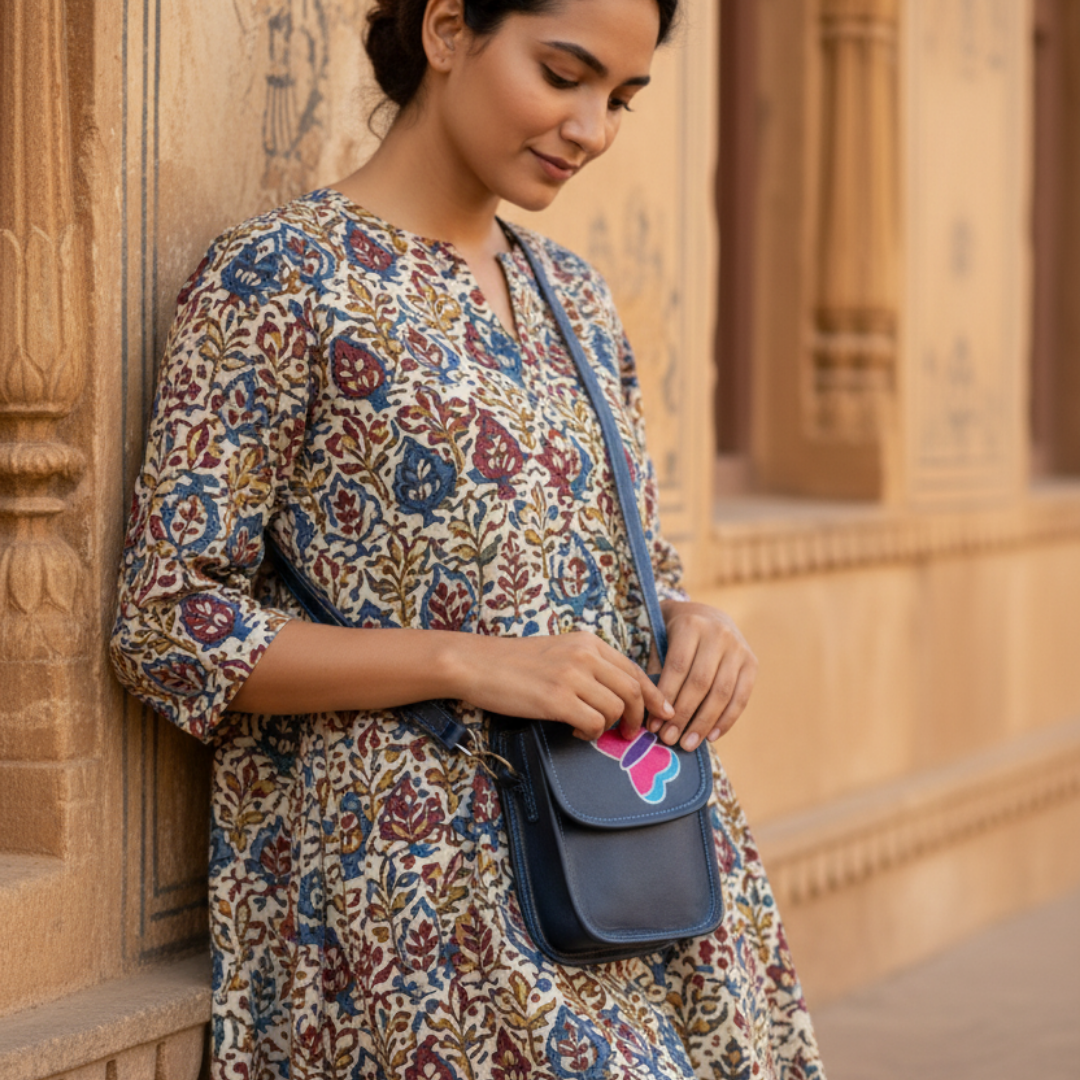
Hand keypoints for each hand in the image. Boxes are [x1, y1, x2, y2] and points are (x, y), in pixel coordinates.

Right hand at [452, 631, 673, 741]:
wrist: (477, 663)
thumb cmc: (514, 662)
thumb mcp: (558, 651)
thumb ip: (587, 666)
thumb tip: (615, 694)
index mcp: (588, 641)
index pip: (633, 668)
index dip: (653, 693)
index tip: (662, 711)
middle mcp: (584, 655)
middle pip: (632, 689)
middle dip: (637, 716)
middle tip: (630, 732)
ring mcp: (571, 676)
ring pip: (615, 708)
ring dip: (609, 725)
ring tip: (591, 729)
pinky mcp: (556, 698)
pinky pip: (593, 723)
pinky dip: (591, 733)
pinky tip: (576, 731)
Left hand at [650, 601, 757, 750]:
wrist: (708, 614)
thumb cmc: (674, 634)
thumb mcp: (660, 638)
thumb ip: (655, 668)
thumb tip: (649, 712)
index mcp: (691, 624)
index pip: (677, 667)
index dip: (665, 698)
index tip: (652, 724)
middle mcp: (718, 634)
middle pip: (700, 683)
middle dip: (683, 715)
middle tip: (668, 739)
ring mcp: (739, 648)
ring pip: (722, 693)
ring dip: (704, 723)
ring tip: (688, 744)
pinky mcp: (752, 662)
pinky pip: (741, 697)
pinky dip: (726, 720)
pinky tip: (711, 737)